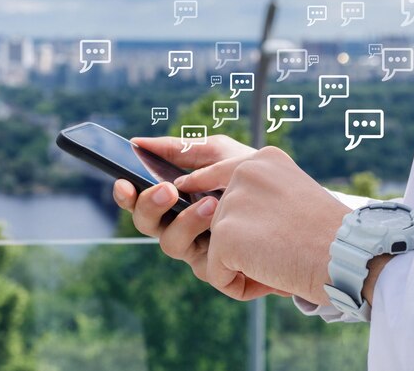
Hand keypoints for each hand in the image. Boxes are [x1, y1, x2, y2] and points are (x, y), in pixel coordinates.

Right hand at [113, 136, 289, 295]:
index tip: (123, 181)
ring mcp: (197, 250)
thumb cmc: (249, 175)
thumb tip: (139, 143)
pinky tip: (226, 222)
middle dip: (150, 206)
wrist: (291, 201)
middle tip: (167, 190)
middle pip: (146, 225)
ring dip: (185, 222)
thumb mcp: (218, 153)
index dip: (126, 194)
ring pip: (170, 245)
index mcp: (173, 200)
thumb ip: (181, 149)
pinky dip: (214, 241)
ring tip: (210, 204)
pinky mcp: (218, 270)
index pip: (139, 200)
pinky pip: (204, 265)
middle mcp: (179, 226)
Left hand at [174, 146, 350, 303]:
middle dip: (236, 245)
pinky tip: (269, 278)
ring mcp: (232, 202)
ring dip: (238, 265)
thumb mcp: (293, 200)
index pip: (215, 167)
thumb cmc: (332, 238)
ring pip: (214, 247)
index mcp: (263, 160)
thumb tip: (212, 210)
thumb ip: (257, 198)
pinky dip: (238, 285)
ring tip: (276, 265)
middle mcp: (244, 172)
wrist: (352, 256)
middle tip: (277, 253)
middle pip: (214, 217)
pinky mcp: (225, 234)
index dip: (196, 182)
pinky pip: (215, 271)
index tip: (180, 187)